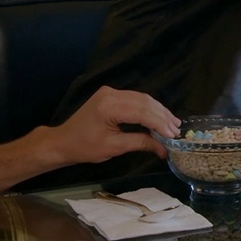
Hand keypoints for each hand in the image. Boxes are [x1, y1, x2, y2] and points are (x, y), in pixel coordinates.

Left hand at [47, 86, 181, 164]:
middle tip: (177, 130)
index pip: (142, 112)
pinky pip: (136, 99)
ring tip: (173, 124)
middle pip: (145, 102)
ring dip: (159, 111)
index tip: (173, 135)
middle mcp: (111, 94)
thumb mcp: (114, 147)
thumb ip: (141, 143)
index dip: (160, 123)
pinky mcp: (111, 94)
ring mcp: (111, 91)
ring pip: (143, 98)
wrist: (63, 141)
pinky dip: (149, 108)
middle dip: (163, 116)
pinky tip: (159, 117)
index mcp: (109, 107)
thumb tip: (164, 149)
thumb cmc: (85, 147)